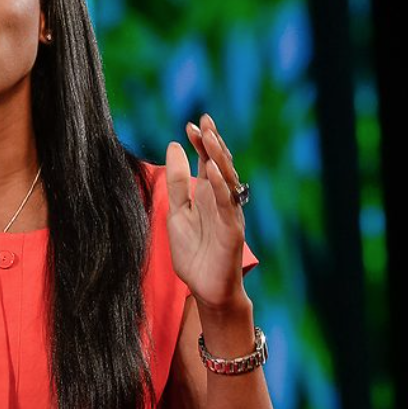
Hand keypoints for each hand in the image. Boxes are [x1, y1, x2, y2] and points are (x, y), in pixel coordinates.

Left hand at [164, 113, 248, 312]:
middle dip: (212, 142)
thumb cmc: (193, 252)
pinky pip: (228, 203)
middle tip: (203, 121)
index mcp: (207, 194)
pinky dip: (220, 185)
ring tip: (208, 137)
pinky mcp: (233, 229)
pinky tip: (212, 169)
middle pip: (219, 164)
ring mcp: (229, 213)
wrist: (204, 287)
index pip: (206, 161)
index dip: (200, 142)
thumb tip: (174, 145)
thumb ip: (177, 182)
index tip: (189, 124)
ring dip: (218, 157)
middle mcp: (221, 199)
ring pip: (227, 179)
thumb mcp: (177, 211)